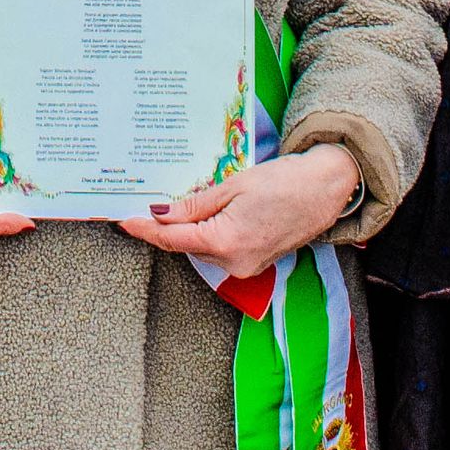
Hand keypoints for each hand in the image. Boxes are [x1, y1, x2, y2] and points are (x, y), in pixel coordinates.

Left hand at [121, 145, 361, 285]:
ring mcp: (246, 267)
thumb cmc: (285, 181)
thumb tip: (160, 214)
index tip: (123, 219)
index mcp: (225, 242)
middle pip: (184, 245)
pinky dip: (207, 234)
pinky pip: (219, 250)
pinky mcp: (255, 263)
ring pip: (201, 248)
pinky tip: (202, 215)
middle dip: (163, 227)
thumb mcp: (232, 186)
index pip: (171, 239)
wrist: (327, 189)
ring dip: (187, 229)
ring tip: (172, 204)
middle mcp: (234, 263)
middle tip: (142, 203)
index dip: (144, 229)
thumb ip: (194, 205)